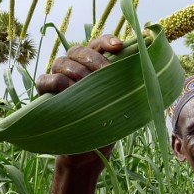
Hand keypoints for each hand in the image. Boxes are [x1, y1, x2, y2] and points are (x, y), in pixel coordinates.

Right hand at [35, 34, 122, 165]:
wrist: (89, 153)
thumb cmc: (108, 126)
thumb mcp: (123, 104)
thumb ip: (127, 85)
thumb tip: (147, 69)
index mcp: (95, 66)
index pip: (99, 44)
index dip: (107, 41)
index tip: (119, 46)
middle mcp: (75, 68)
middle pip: (79, 50)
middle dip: (94, 60)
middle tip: (106, 75)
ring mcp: (58, 78)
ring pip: (62, 62)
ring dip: (77, 73)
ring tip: (88, 90)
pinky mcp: (45, 93)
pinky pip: (46, 79)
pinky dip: (57, 84)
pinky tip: (67, 92)